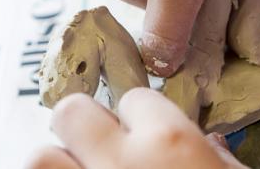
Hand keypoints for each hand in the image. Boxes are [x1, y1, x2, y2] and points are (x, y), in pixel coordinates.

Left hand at [26, 88, 247, 168]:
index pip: (137, 98)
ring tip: (81, 163)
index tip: (144, 123)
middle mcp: (122, 163)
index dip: (140, 112)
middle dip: (84, 119)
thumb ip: (216, 155)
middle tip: (98, 136)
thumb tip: (209, 144)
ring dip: (59, 157)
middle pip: (75, 111)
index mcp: (170, 143)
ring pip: (43, 156)